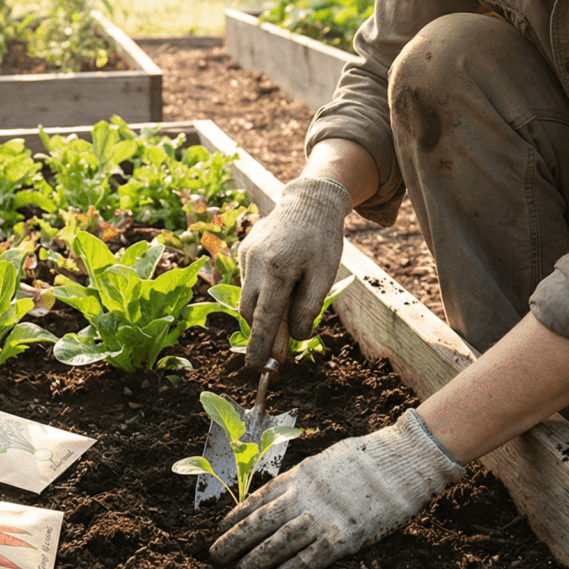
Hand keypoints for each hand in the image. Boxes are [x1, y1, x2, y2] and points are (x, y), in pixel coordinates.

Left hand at [209, 410, 466, 568]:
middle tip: (216, 555)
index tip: (221, 527)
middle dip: (235, 540)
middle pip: (261, 522)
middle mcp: (305, 497)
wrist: (402, 461)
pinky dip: (293, 568)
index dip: (237, 515)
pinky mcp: (345, 536)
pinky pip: (313, 556)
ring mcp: (323, 517)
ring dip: (257, 558)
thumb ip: (304, 479)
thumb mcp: (326, 461)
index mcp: (300, 476)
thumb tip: (284, 492)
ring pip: (280, 542)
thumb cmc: (368, 459)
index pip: (259, 498)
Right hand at [238, 177, 351, 365]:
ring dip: (263, 312)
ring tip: (288, 307)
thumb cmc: (321, 240)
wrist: (309, 202)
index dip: (260, 344)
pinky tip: (281, 283)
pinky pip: (249, 280)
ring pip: (248, 297)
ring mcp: (246, 254)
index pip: (265, 317)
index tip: (255, 367)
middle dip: (261, 333)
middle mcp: (255, 262)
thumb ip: (308, 307)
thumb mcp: (324, 275)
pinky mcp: (244, 250)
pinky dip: (262, 292)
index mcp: (278, 269)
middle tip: (279, 351)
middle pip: (250, 311)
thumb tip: (295, 337)